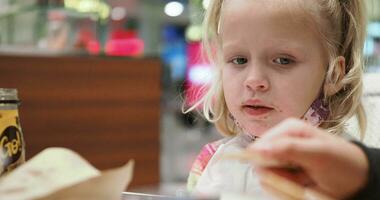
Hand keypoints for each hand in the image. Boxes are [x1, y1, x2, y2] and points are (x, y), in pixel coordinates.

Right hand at [247, 118, 368, 198]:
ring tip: (305, 180)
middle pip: (260, 164)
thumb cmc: (343, 162)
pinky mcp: (285, 175)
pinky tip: (303, 185)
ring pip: (267, 178)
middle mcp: (282, 143)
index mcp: (288, 130)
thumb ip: (289, 148)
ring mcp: (283, 161)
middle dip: (278, 175)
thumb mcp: (318, 153)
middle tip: (300, 176)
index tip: (283, 169)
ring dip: (285, 184)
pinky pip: (274, 187)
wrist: (357, 181)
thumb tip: (259, 149)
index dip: (266, 161)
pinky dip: (287, 190)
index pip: (258, 146)